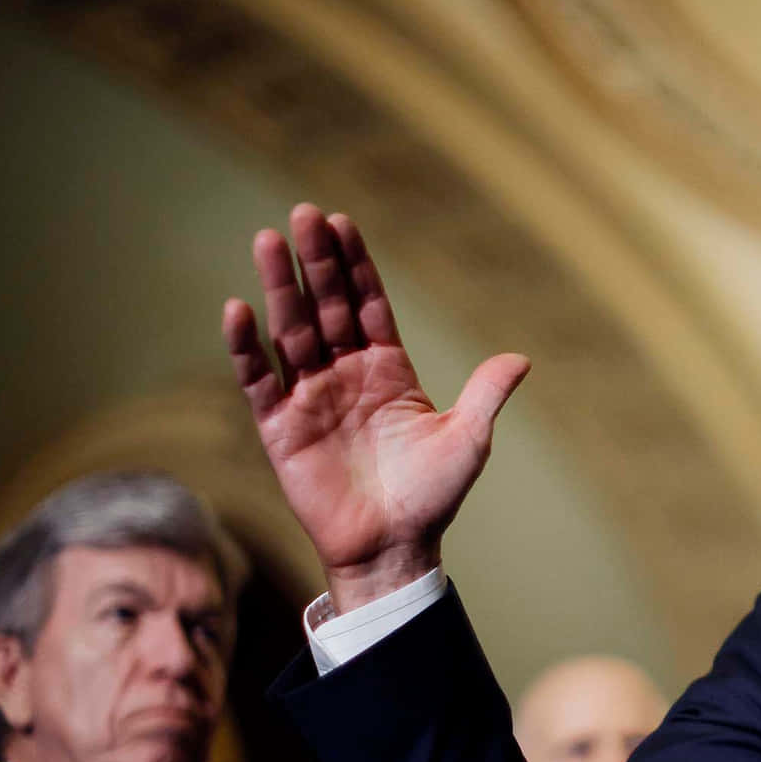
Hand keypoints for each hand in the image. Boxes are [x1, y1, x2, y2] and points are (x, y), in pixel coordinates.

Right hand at [224, 204, 529, 610]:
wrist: (394, 547)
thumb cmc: (432, 496)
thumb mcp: (469, 441)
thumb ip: (487, 395)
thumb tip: (521, 358)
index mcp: (389, 370)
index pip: (368, 304)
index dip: (356, 265)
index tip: (342, 223)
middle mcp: (346, 374)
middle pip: (327, 306)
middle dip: (316, 261)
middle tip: (302, 213)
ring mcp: (311, 397)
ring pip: (291, 331)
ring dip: (280, 288)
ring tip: (268, 241)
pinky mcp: (281, 428)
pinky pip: (259, 380)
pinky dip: (246, 348)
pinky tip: (239, 309)